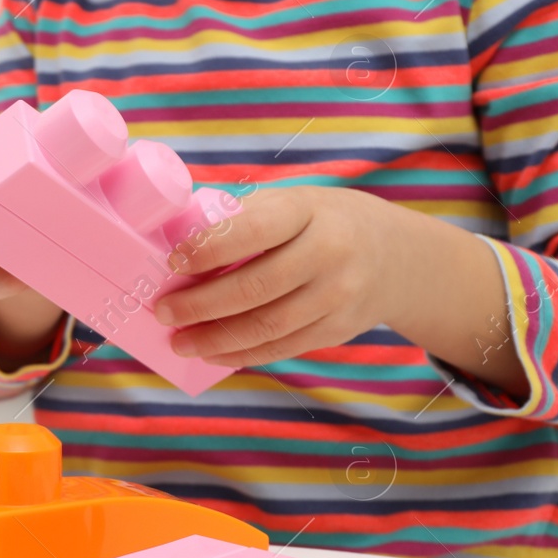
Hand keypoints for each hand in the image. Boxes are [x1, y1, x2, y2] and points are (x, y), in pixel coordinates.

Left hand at [154, 186, 405, 365]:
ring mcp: (338, 295)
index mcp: (307, 211)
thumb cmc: (318, 222)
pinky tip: (211, 353)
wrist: (394, 256)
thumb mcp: (290, 203)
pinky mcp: (338, 329)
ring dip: (215, 338)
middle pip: (255, 287)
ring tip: (178, 342)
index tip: (173, 263)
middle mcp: (328, 253)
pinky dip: (241, 353)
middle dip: (201, 304)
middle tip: (163, 311)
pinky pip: (282, 347)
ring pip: (266, 326)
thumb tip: (171, 235)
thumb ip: (242, 217)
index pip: (253, 231)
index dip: (209, 249)